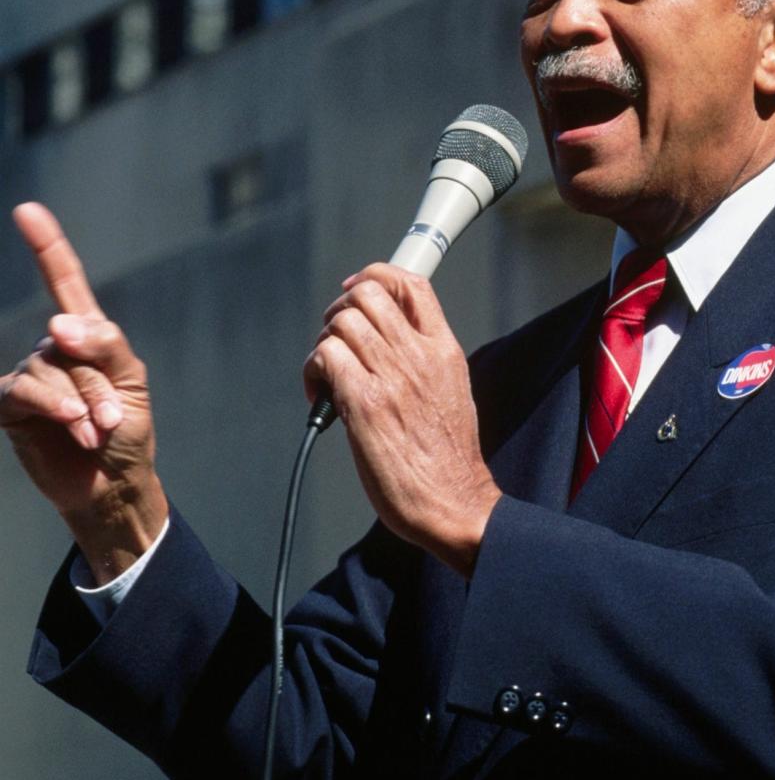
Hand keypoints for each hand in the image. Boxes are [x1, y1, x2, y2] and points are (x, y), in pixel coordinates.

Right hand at [0, 204, 166, 582]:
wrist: (113, 484)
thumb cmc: (129, 432)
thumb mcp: (132, 385)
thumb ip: (104, 346)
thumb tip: (59, 323)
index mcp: (88, 335)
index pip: (64, 280)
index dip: (46, 245)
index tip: (27, 211)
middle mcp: (55, 348)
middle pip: (70, 344)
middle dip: (98, 387)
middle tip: (113, 422)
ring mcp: (33, 375)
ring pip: (50, 371)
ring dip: (80, 406)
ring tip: (96, 433)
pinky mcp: (11, 405)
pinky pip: (22, 391)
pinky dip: (49, 405)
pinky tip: (67, 422)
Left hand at [304, 265, 501, 576]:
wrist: (455, 503)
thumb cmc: (449, 460)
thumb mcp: (452, 392)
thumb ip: (426, 362)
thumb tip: (389, 345)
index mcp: (443, 351)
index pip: (411, 284)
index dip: (374, 275)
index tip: (354, 290)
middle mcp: (418, 356)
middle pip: (366, 293)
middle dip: (340, 309)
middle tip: (336, 341)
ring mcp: (391, 378)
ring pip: (342, 321)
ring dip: (324, 342)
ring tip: (328, 375)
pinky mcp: (365, 405)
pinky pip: (326, 357)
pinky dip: (313, 371)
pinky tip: (321, 397)